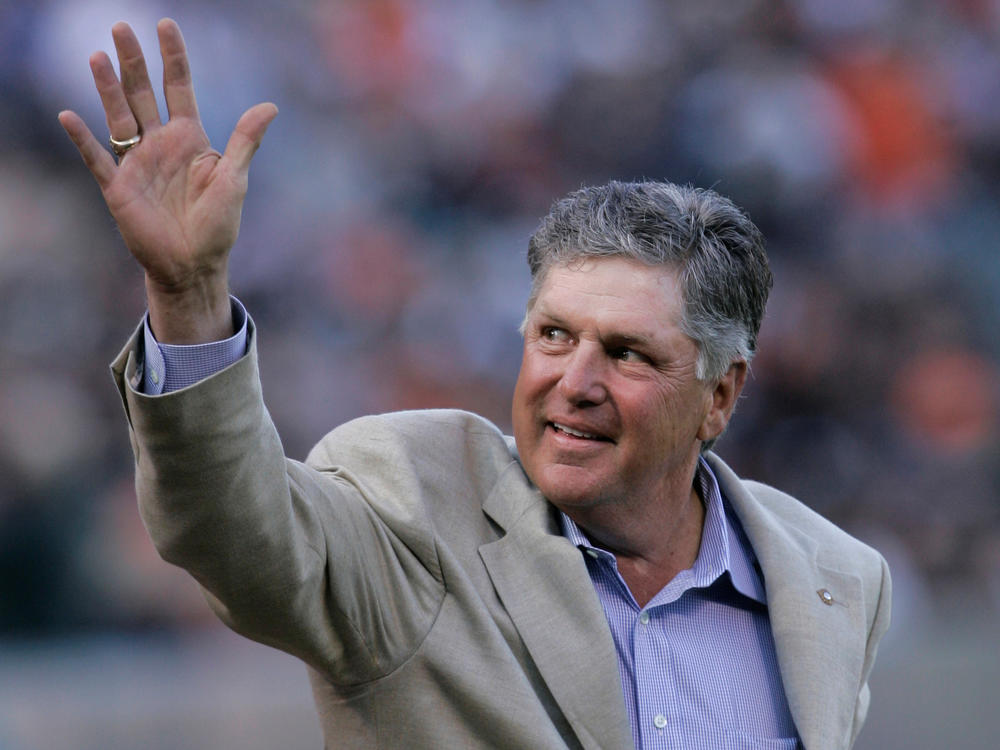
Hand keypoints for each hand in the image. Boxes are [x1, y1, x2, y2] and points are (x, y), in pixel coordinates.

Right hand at [58, 18, 277, 342]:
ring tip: (97, 56)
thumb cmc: (218, 226)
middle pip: (142, 93)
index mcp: (190, 138)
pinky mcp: (118, 186)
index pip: (178, 87)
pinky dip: (83, 139)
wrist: (194, 265)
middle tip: (121, 26)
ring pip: (118, 116)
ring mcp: (136, 162)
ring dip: (107, 88)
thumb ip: (245, 141)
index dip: (173, 57)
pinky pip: (96, 158)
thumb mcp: (234, 179)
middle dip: (133, 61)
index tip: (166, 24)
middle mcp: (160, 144)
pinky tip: (69, 115)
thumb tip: (270, 105)